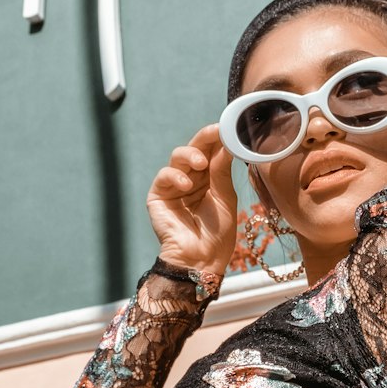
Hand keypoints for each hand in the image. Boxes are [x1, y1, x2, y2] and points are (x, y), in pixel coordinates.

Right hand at [146, 125, 237, 277]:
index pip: (211, 151)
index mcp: (208, 178)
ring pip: (178, 158)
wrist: (202, 260)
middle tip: (216, 132)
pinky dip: (175, 176)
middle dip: (205, 138)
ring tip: (201, 164)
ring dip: (190, 155)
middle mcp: (190, 178)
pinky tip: (187, 185)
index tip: (228, 126)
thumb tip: (227, 143)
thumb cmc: (217, 234)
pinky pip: (164, 176)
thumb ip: (222, 170)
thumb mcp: (225, 197)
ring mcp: (173, 186)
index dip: (218, 137)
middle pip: (194, 149)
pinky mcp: (158, 196)